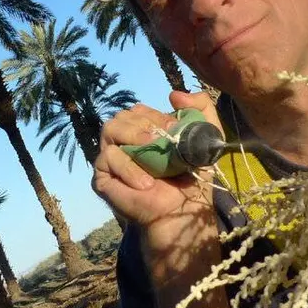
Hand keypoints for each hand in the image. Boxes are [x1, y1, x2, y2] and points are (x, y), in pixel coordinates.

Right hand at [93, 92, 224, 283]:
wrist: (182, 213)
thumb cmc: (191, 179)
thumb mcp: (205, 139)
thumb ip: (201, 109)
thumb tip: (174, 94)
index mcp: (143, 131)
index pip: (139, 110)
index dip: (157, 116)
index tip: (176, 130)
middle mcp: (123, 142)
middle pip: (122, 115)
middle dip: (145, 125)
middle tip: (164, 142)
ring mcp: (110, 159)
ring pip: (110, 129)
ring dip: (135, 139)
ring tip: (153, 154)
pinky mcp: (101, 178)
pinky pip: (107, 159)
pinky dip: (129, 169)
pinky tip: (146, 183)